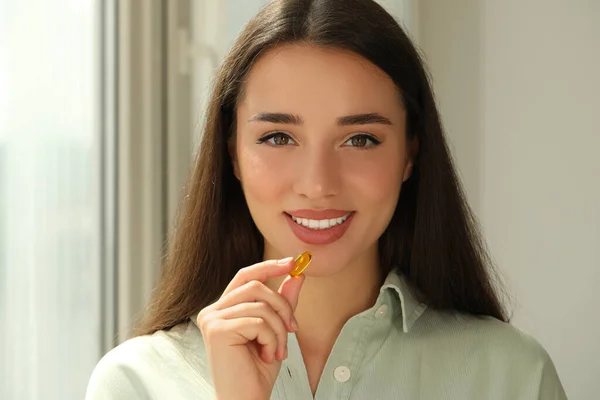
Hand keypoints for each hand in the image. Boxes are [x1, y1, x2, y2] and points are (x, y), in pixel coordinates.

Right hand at [196, 257, 304, 399]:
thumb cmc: (256, 371)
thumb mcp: (275, 330)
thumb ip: (282, 303)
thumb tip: (297, 276)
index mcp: (223, 309)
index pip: (245, 276)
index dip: (268, 266)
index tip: (292, 263)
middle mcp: (212, 311)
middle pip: (255, 286)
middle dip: (282, 305)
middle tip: (294, 329)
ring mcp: (212, 320)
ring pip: (260, 304)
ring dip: (279, 329)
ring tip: (277, 350)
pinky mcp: (217, 331)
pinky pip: (258, 321)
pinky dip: (271, 338)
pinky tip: (266, 355)